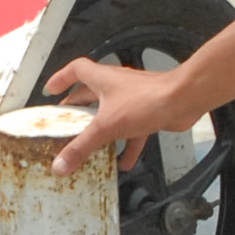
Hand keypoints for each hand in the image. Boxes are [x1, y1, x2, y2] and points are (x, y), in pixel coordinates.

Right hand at [42, 54, 209, 174]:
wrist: (183, 100)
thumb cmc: (147, 100)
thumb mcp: (106, 126)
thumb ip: (82, 146)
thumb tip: (60, 164)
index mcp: (101, 79)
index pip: (76, 70)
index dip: (61, 78)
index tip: (51, 90)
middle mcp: (116, 86)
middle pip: (90, 96)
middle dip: (78, 112)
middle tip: (66, 125)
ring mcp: (132, 98)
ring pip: (111, 115)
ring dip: (102, 132)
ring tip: (91, 148)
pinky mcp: (147, 112)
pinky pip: (131, 131)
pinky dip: (126, 146)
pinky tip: (124, 163)